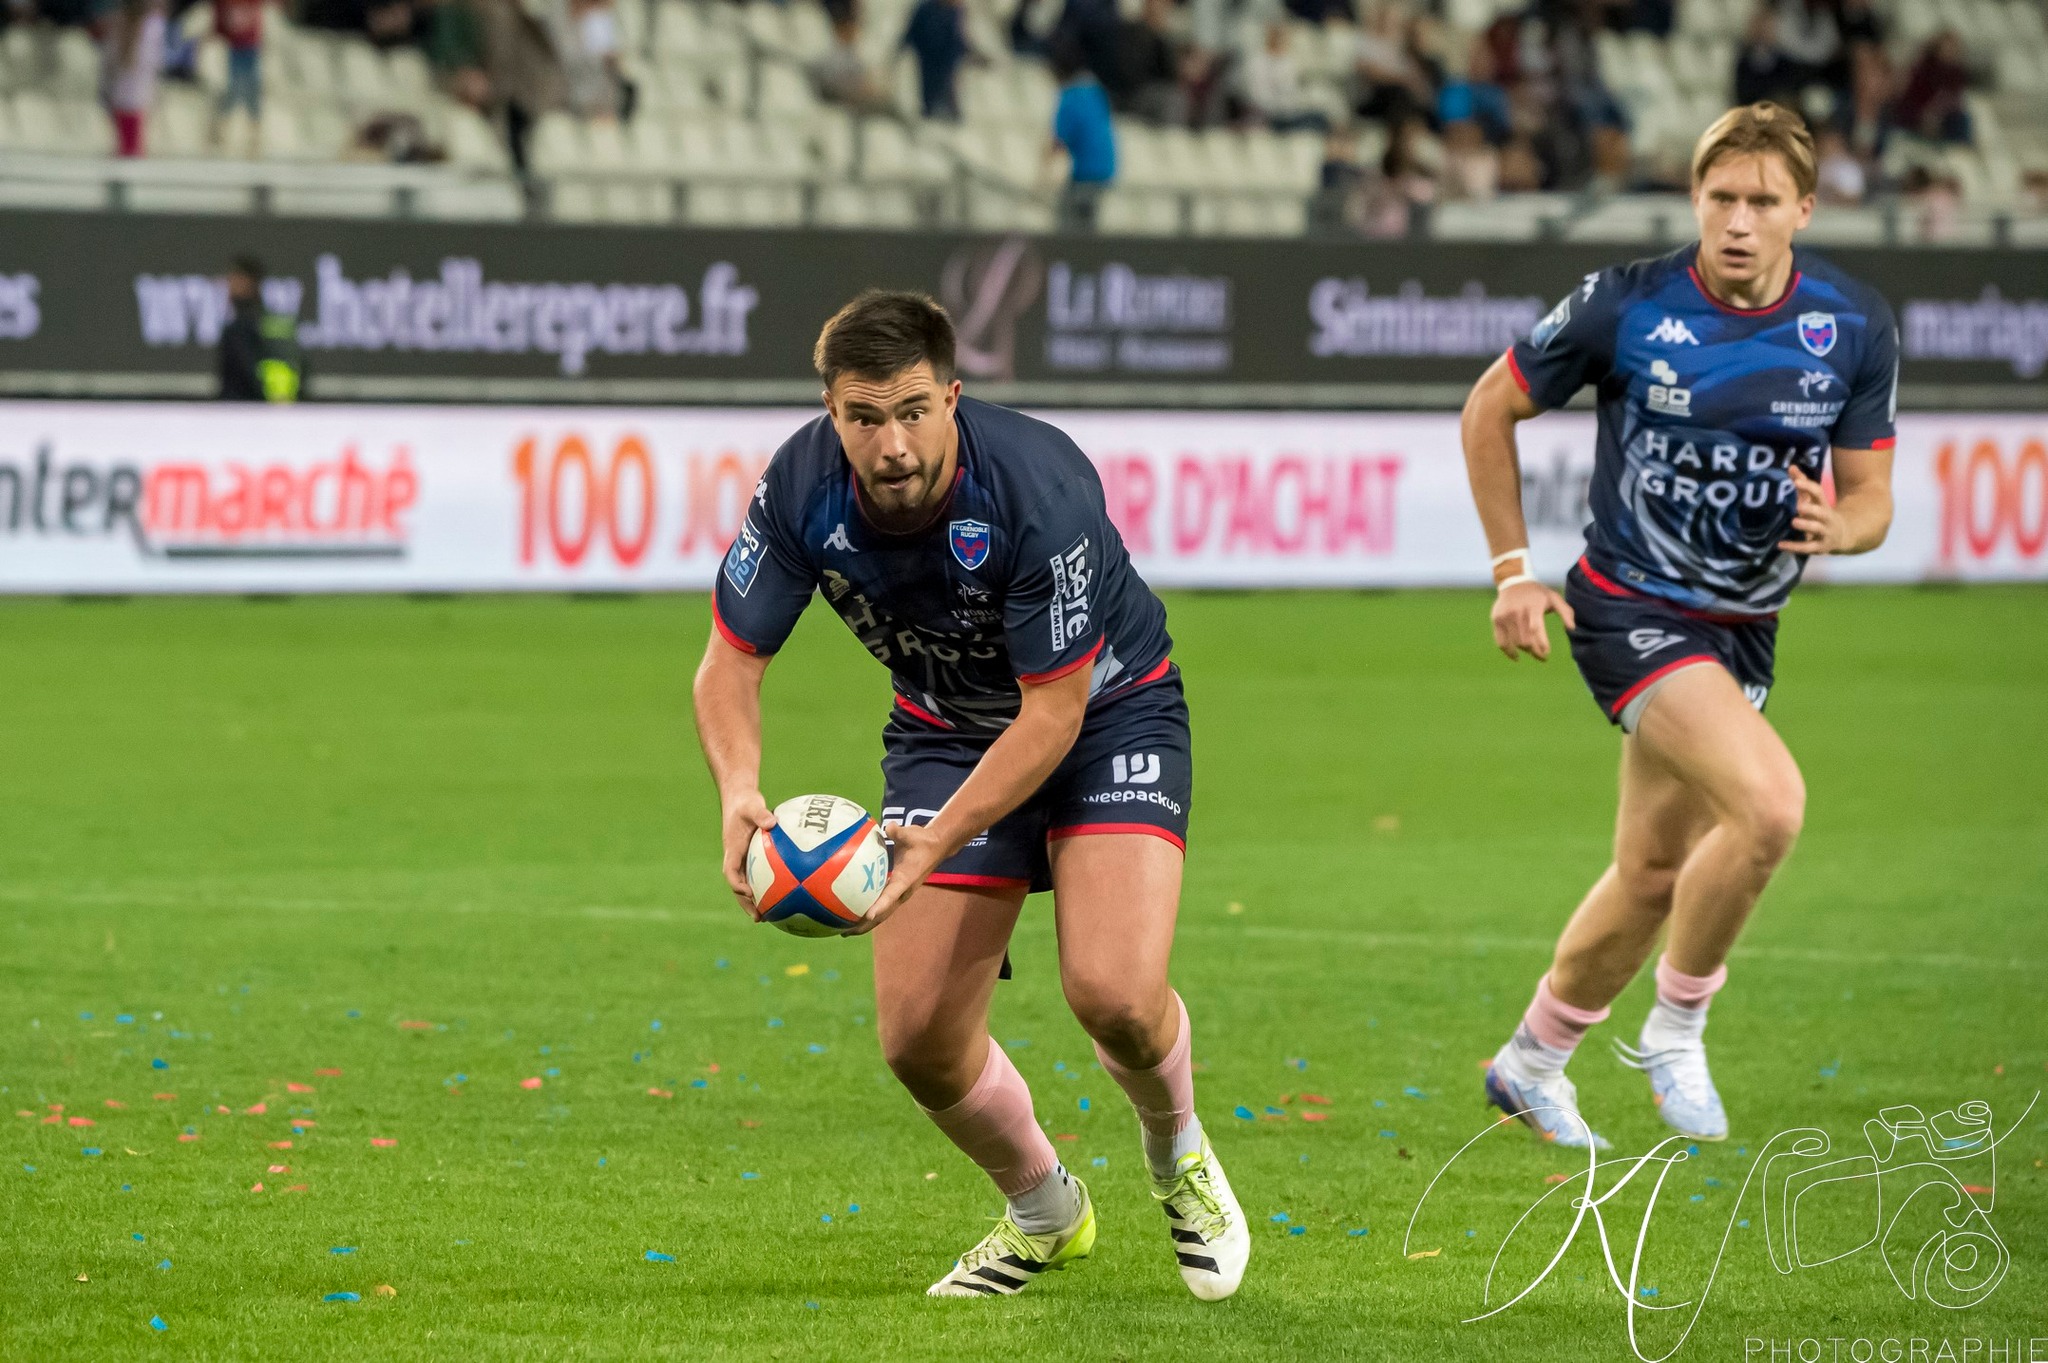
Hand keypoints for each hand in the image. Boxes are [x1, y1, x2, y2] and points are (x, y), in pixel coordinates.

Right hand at [720, 791, 776, 918]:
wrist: (740, 799)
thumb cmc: (745, 803)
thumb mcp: (752, 806)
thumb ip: (760, 814)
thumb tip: (772, 822)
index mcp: (732, 850)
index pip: (731, 872)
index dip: (738, 885)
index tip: (748, 893)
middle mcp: (737, 859)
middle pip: (738, 887)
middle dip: (746, 903)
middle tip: (759, 918)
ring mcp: (744, 860)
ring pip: (748, 885)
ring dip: (756, 901)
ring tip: (771, 917)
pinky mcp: (753, 859)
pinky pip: (760, 876)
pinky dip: (769, 888)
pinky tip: (786, 896)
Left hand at [846, 820, 951, 935]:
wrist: (936, 847)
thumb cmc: (922, 841)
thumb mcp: (912, 834)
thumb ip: (899, 832)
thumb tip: (888, 827)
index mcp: (906, 880)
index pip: (892, 894)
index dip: (880, 905)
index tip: (867, 915)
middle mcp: (902, 892)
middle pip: (883, 913)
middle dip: (865, 924)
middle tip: (845, 931)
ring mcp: (899, 894)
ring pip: (881, 914)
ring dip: (864, 924)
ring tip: (844, 931)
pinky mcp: (896, 892)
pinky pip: (880, 906)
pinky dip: (867, 912)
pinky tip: (851, 913)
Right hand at [1490, 578, 1574, 660]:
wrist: (1513, 582)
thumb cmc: (1538, 593)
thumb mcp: (1554, 598)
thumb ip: (1565, 612)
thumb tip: (1571, 628)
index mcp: (1533, 606)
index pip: (1535, 628)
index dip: (1541, 643)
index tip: (1546, 653)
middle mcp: (1517, 611)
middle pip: (1525, 640)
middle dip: (1535, 651)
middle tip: (1542, 656)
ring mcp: (1505, 616)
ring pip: (1515, 643)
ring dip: (1525, 651)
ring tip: (1532, 652)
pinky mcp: (1496, 620)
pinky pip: (1501, 642)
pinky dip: (1509, 652)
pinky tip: (1516, 656)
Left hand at [1777, 466, 1847, 553]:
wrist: (1843, 534)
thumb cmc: (1820, 514)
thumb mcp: (1813, 500)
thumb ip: (1802, 485)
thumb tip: (1791, 466)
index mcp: (1824, 504)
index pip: (1819, 493)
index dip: (1809, 487)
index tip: (1797, 481)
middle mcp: (1826, 518)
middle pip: (1821, 512)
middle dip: (1812, 509)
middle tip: (1799, 506)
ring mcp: (1825, 532)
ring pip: (1817, 529)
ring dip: (1806, 525)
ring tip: (1794, 521)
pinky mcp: (1820, 547)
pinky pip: (1807, 547)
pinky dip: (1794, 546)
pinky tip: (1780, 545)